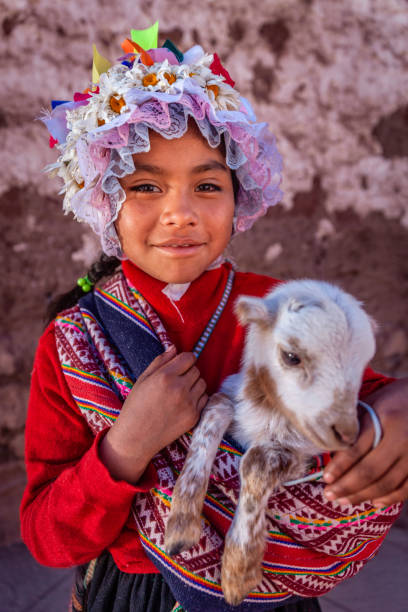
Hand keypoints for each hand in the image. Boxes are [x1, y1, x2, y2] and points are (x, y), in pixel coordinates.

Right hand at [100, 347, 207, 482]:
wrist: (136, 438)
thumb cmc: (135, 407)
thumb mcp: (142, 380)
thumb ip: (160, 361)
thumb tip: (174, 348)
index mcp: (165, 376)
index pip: (189, 358)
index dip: (185, 360)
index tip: (179, 365)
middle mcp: (179, 388)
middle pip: (196, 370)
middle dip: (188, 372)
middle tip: (176, 381)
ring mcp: (188, 404)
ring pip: (202, 383)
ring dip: (194, 384)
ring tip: (179, 392)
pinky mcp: (194, 417)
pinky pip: (204, 399)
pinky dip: (197, 398)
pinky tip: (183, 403)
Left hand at [323, 377, 407, 505]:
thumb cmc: (394, 400)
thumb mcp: (373, 403)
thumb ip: (356, 425)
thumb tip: (332, 452)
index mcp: (385, 418)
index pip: (357, 447)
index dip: (339, 466)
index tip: (326, 477)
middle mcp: (402, 437)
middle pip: (370, 470)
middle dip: (347, 486)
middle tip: (330, 494)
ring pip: (387, 483)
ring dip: (363, 495)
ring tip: (344, 501)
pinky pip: (406, 488)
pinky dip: (389, 498)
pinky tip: (374, 502)